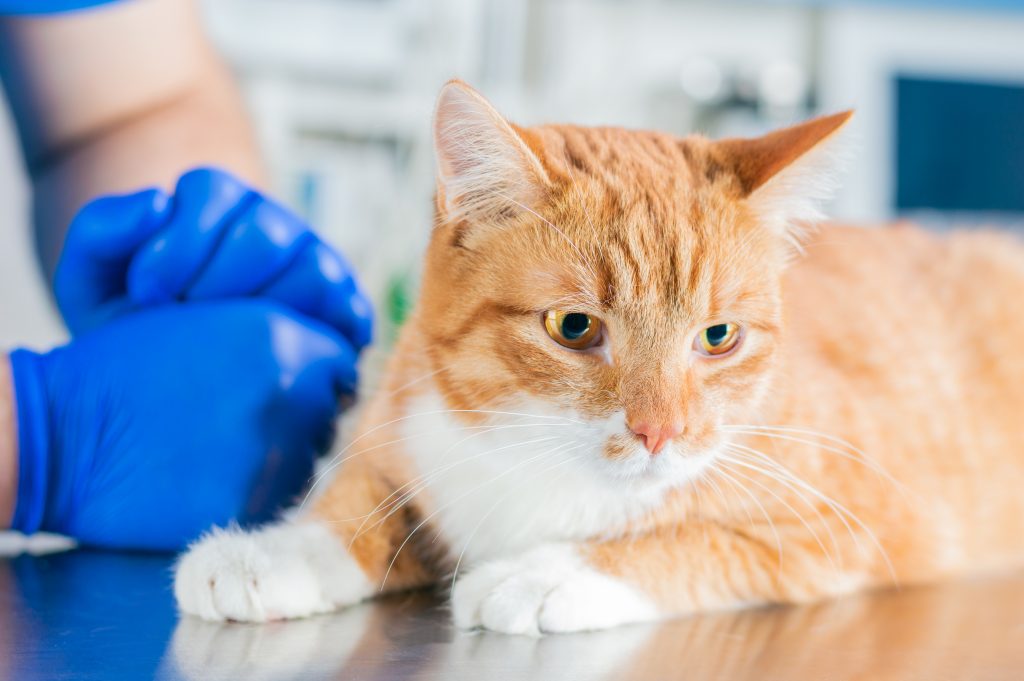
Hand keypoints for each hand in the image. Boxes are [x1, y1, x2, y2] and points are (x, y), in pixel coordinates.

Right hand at [7, 300, 355, 550]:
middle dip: (301, 415)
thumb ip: (279, 339)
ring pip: (308, 461)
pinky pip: (277, 500)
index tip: (294, 386)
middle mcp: (291, 397)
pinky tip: (211, 476)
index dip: (319, 375)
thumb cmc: (129, 367)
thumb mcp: (209, 321)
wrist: (65, 432)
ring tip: (223, 448)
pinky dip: (256, 492)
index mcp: (282, 341)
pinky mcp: (251, 508)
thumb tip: (336, 369)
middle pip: (328, 414)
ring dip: (282, 456)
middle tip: (246, 419)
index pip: (342, 364)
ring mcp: (275, 456)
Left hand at [54, 167, 372, 350]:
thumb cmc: (132, 333)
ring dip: (267, 310)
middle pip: (267, 230)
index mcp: (217, 204)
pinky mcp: (345, 312)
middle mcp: (274, 226)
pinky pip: (349, 311)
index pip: (213, 191)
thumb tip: (158, 203)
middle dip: (219, 280)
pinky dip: (321, 332)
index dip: (179, 244)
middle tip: (186, 321)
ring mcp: (316, 266)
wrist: (170, 393)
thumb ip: (101, 232)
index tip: (147, 296)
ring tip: (228, 345)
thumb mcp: (92, 286)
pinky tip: (281, 358)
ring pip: (314, 268)